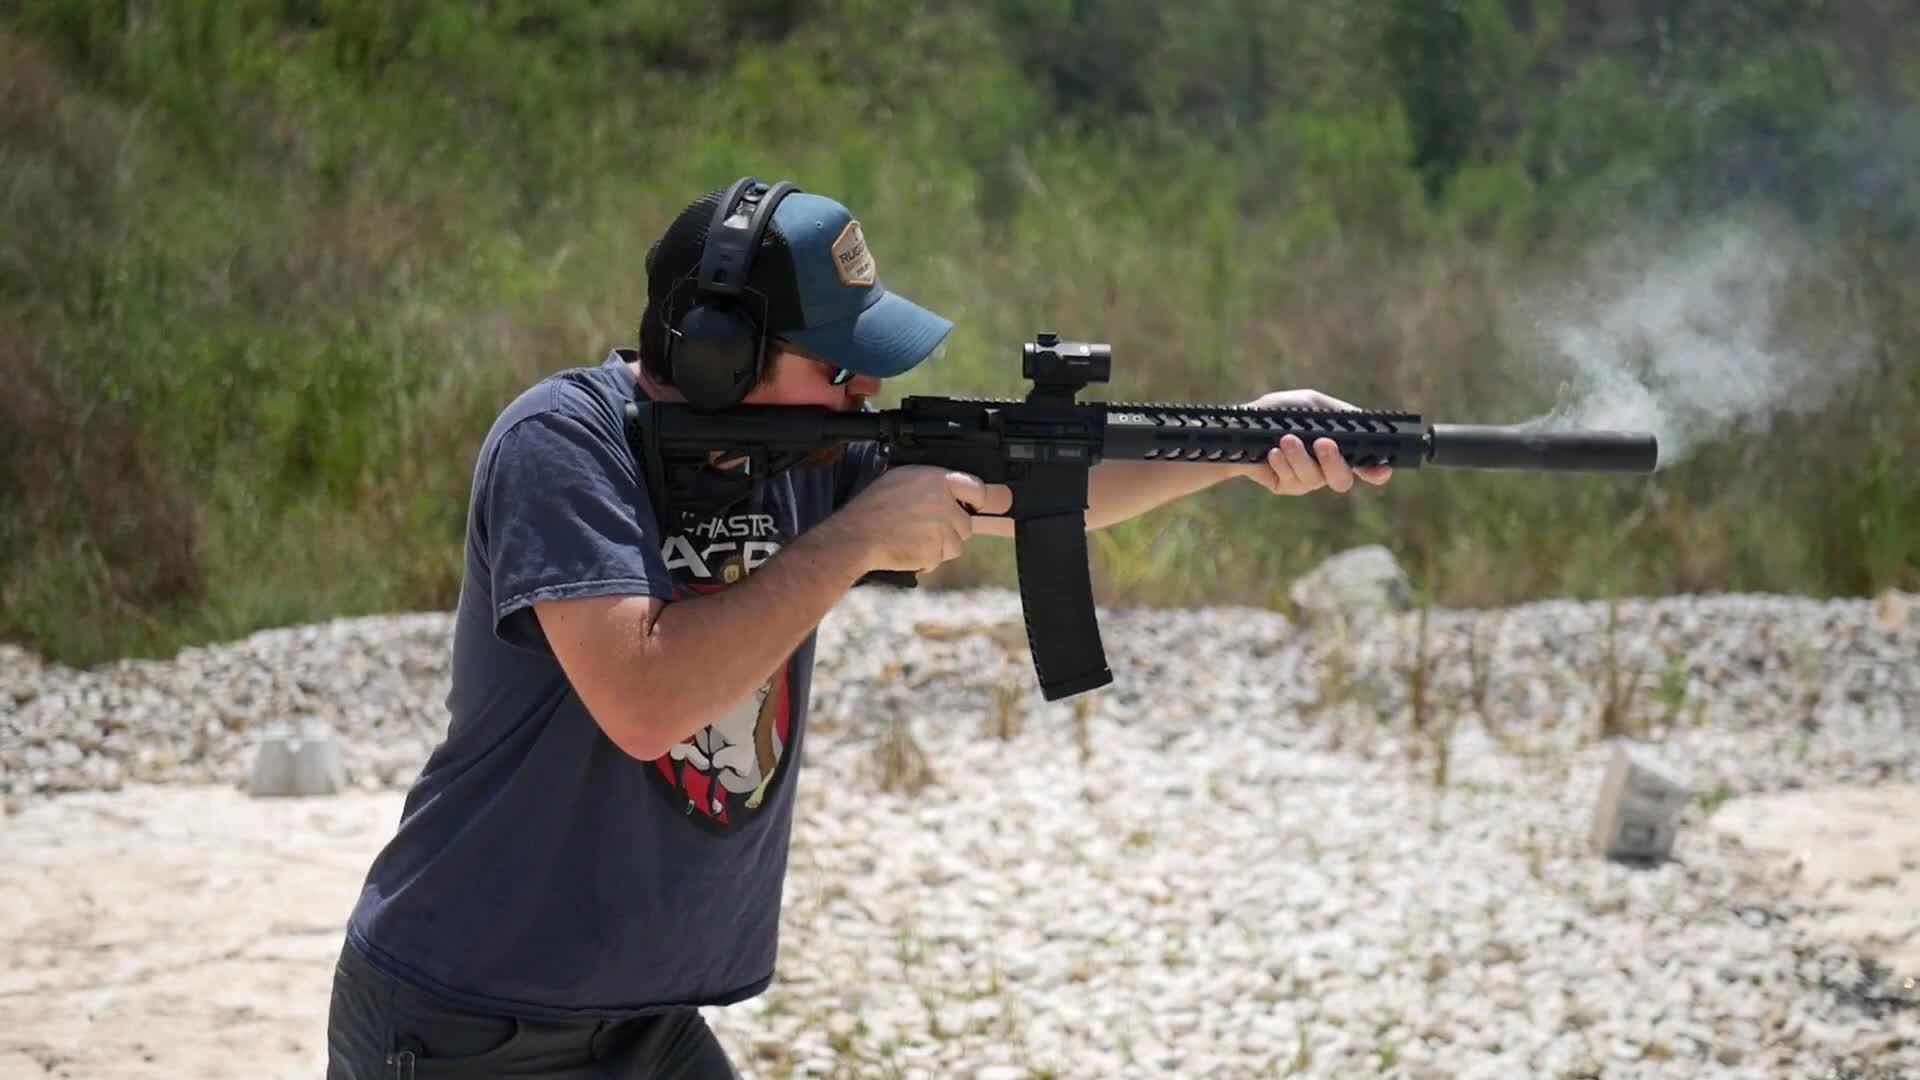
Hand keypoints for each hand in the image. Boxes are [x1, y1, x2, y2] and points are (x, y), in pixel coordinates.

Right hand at [835, 465, 1014, 572]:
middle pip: (967, 523)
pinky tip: (908, 547)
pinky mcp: (937, 553)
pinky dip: (927, 558)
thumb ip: (933, 484)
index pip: (979, 489)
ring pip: (956, 544)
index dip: (989, 499)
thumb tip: (952, 491)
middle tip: (928, 525)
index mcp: (939, 480)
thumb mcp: (904, 479)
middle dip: (953, 527)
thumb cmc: (875, 505)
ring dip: (940, 544)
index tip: (1002, 503)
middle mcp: (946, 504)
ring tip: (912, 535)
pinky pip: (939, 559)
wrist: (858, 534)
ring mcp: (944, 531)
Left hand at [1240, 389, 1393, 494]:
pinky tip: (1272, 453)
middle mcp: (1326, 467)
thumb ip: (1337, 414)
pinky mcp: (1286, 486)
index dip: (1376, 471)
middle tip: (1322, 443)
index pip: (1365, 464)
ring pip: (1314, 479)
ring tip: (1285, 439)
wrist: (1242, 426)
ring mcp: (1307, 479)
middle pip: (1342, 480)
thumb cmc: (1279, 412)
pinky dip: (1282, 463)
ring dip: (1300, 457)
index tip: (1380, 471)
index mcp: (1339, 446)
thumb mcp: (1310, 403)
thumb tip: (1362, 423)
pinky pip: (1291, 480)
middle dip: (1334, 462)